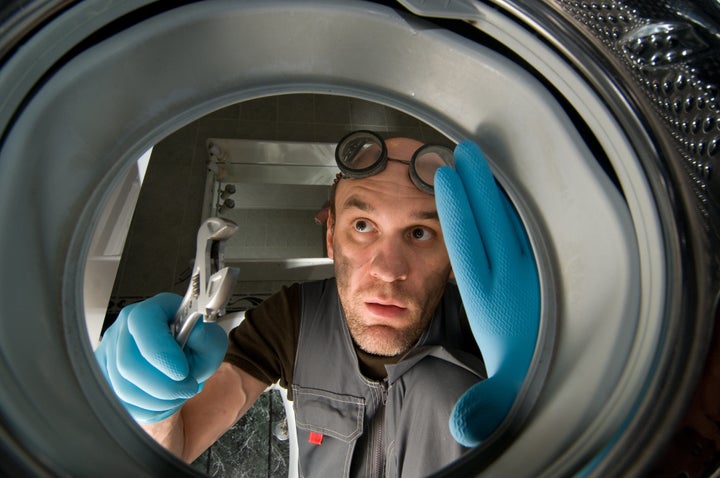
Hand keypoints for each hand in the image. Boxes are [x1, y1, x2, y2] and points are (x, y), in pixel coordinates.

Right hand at [94, 293, 227, 422]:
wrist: (182, 367)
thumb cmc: (194, 350)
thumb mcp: (212, 343)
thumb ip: (208, 338)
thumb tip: (196, 331)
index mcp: (153, 310)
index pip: (143, 322)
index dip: (159, 351)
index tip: (181, 372)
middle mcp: (125, 327)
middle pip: (128, 362)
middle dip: (163, 385)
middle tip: (187, 388)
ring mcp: (110, 350)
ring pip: (122, 387)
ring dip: (157, 400)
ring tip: (177, 394)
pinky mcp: (105, 374)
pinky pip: (119, 402)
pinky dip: (146, 408)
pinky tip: (162, 400)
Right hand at [435, 141, 539, 446]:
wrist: (576, 376)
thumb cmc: (530, 375)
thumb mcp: (505, 394)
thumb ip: (485, 407)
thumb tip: (464, 428)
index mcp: (494, 299)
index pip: (470, 244)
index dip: (456, 208)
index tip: (444, 179)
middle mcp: (514, 279)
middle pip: (491, 222)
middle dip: (476, 185)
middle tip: (464, 151)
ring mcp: (531, 272)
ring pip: (512, 222)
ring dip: (496, 192)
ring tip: (483, 165)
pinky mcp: (543, 271)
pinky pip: (527, 231)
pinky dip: (514, 210)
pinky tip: (507, 199)